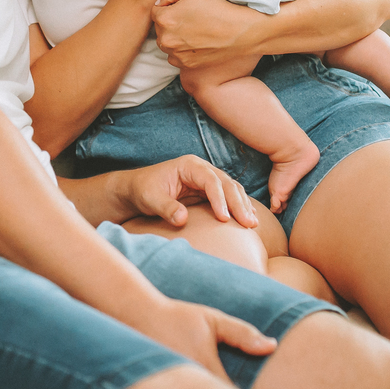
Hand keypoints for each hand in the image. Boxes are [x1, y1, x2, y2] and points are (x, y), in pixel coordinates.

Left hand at [120, 154, 258, 228]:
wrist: (137, 190)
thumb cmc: (143, 190)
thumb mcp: (150, 198)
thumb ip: (166, 208)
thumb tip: (183, 220)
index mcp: (189, 165)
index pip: (211, 180)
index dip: (220, 199)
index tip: (224, 219)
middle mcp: (202, 169)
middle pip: (226, 183)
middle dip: (238, 203)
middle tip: (248, 223)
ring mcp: (207, 179)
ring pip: (232, 189)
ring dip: (243, 206)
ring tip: (252, 224)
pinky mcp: (209, 191)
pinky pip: (229, 197)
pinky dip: (240, 206)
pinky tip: (249, 218)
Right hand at [134, 298, 276, 379]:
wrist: (139, 315)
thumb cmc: (179, 317)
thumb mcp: (213, 319)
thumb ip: (242, 334)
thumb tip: (272, 347)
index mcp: (205, 363)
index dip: (244, 388)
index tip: (250, 383)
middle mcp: (188, 376)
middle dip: (226, 385)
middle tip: (231, 377)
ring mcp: (173, 382)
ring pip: (200, 388)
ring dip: (209, 384)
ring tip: (215, 375)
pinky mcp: (162, 385)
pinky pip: (186, 387)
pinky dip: (195, 383)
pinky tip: (200, 377)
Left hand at [152, 0, 259, 68]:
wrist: (239, 32)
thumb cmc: (217, 8)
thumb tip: (160, 3)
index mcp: (165, 19)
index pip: (155, 10)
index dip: (169, 6)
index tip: (183, 7)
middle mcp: (166, 39)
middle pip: (160, 28)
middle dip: (170, 22)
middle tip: (190, 18)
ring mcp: (175, 54)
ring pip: (166, 43)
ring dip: (174, 37)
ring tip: (194, 30)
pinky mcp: (185, 65)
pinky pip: (175, 56)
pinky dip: (181, 50)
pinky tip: (196, 42)